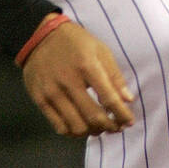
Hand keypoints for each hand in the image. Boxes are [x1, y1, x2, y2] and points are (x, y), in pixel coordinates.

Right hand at [22, 18, 134, 137]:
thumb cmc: (76, 43)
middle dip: (110, 126)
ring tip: (99, 127)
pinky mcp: (40, 99)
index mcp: (86, 65)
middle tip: (116, 127)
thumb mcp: (100, 50)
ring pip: (76, 126)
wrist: (41, 36)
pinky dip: (74, 132)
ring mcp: (51, 92)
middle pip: (93, 116)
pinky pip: (59, 126)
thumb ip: (114, 76)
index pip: (109, 98)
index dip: (122, 114)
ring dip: (92, 131)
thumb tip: (127, 100)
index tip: (129, 121)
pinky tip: (81, 126)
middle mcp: (68, 80)